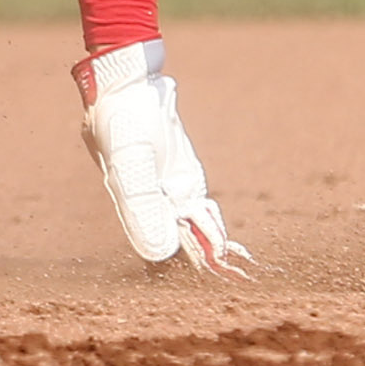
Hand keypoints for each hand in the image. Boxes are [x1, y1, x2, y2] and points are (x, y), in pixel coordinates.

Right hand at [77, 41, 255, 275]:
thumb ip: (143, 206)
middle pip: (180, 246)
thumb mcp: (133, 163)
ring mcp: (168, 194)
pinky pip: (201, 214)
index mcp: (133, 209)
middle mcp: (150, 207)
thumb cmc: (124, 121)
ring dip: (214, 253)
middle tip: (236, 283)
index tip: (213, 281)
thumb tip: (162, 254)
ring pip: (193, 233)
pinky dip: (214, 230)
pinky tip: (231, 252)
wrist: (128, 82)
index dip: (186, 268)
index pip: (161, 251)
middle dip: (206, 265)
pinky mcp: (184, 180)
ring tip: (240, 276)